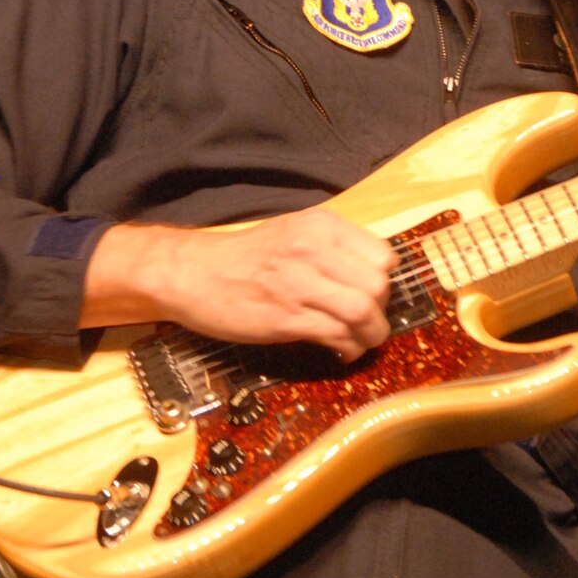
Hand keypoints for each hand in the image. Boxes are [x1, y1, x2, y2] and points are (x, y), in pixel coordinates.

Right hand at [84, 209, 395, 360]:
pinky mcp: (286, 317)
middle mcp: (314, 250)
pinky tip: (342, 350)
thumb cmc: (245, 257)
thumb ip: (333, 248)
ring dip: (371, 334)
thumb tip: (373, 275)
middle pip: (378, 286)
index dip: (384, 280)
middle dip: (381, 311)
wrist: (193, 273)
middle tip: (367, 321)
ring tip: (362, 341)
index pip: (383, 255)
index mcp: (321, 227)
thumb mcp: (294, 233)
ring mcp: (300, 284)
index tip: (373, 294)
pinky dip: (349, 348)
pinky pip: (336, 335)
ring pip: (362, 312)